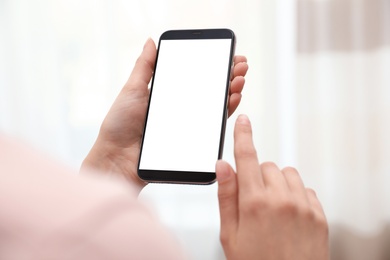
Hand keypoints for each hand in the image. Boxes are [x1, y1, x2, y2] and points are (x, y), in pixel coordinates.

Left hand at [81, 38, 247, 192]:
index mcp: (169, 95)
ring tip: (239, 78)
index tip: (228, 56)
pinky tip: (233, 99)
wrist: (117, 158)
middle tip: (240, 64)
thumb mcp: (132, 90)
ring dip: (231, 91)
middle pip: (210, 90)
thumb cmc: (119, 125)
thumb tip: (151, 41)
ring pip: (215, 107)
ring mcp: (187, 125)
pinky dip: (225, 112)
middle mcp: (181, 109)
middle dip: (228, 76)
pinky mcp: (191, 141)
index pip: (196, 77)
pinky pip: (212, 126)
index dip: (213, 66)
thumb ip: (145, 67)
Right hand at [216, 115, 328, 259]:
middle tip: (252, 201)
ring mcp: (303, 206)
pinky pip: (305, 189)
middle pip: (266, 166)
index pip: (246, 158)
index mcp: (254, 203)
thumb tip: (222, 166)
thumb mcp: (230, 235)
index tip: (244, 121)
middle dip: (256, 177)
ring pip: (287, 175)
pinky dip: (294, 195)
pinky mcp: (318, 214)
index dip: (243, 136)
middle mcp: (281, 199)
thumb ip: (226, 196)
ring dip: (277, 183)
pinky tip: (288, 215)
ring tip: (271, 208)